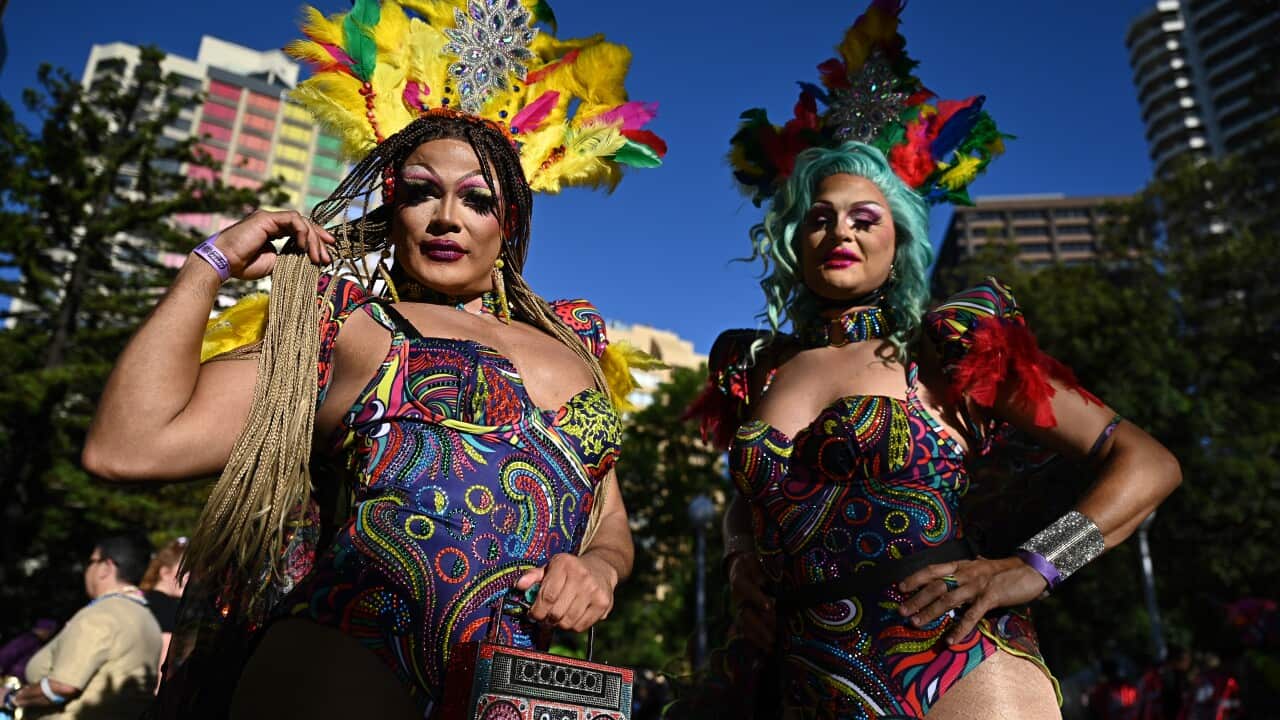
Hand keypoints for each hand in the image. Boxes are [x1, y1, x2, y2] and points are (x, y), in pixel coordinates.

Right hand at [203, 210, 335, 280]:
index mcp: (273, 231)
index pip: (300, 231)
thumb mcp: (273, 263)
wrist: (224, 264)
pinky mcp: (266, 218)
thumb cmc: (243, 265)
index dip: (315, 240)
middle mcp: (272, 222)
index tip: (327, 253)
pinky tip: (303, 246)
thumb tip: (308, 260)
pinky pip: (292, 219)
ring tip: (318, 256)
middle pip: (303, 225)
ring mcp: (268, 218)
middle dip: (319, 240)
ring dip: (313, 239)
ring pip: (301, 221)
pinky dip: (302, 231)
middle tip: (328, 257)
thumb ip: (289, 258)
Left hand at [516, 553, 616, 632]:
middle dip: (547, 619)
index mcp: (564, 564)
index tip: (533, 614)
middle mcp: (581, 576)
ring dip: (559, 624)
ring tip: (559, 616)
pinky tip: (572, 616)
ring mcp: (594, 590)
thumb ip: (533, 576)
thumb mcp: (551, 567)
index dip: (537, 611)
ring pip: (568, 622)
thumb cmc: (570, 570)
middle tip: (546, 617)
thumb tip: (519, 585)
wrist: (601, 567)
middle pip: (556, 612)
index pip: (547, 596)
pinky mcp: (603, 603)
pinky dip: (573, 626)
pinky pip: (581, 626)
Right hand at [726, 551, 774, 648]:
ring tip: (771, 645)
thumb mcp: (753, 561)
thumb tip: (763, 582)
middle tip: (773, 636)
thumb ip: (757, 570)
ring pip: (746, 625)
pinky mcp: (742, 615)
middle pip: (746, 614)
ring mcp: (739, 608)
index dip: (757, 598)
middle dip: (759, 626)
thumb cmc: (750, 564)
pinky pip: (746, 630)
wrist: (739, 567)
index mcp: (739, 580)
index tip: (769, 607)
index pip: (747, 590)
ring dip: (758, 636)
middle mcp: (737, 597)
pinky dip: (755, 640)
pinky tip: (766, 650)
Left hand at [896, 556, 1048, 643]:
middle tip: (901, 611)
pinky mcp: (991, 597)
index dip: (916, 577)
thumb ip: (966, 571)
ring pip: (949, 599)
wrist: (1031, 570)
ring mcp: (978, 585)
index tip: (900, 587)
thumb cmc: (1005, 571)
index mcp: (961, 566)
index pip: (933, 570)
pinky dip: (960, 628)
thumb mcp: (981, 567)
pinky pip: (972, 615)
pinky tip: (950, 640)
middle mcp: (966, 573)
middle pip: (936, 585)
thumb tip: (953, 572)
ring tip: (917, 623)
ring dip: (931, 611)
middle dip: (917, 598)